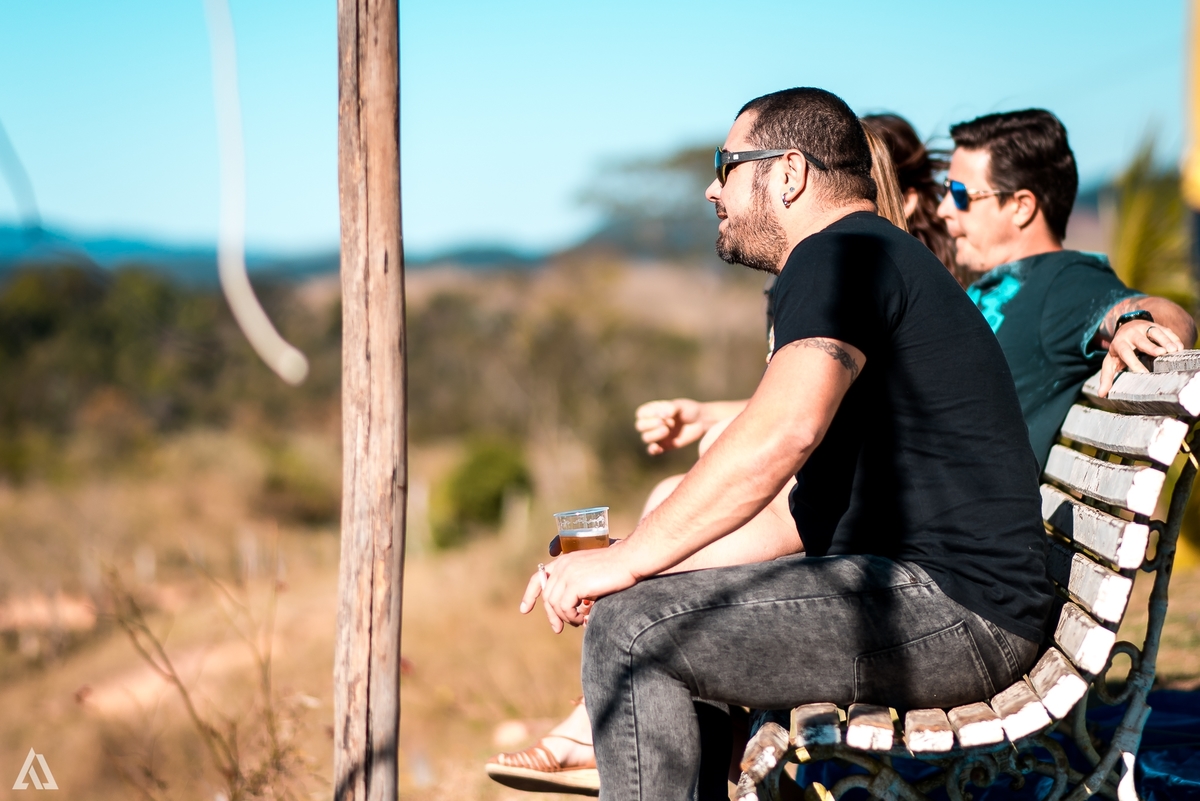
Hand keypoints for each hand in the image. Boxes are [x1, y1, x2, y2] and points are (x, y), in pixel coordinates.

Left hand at [519, 548, 637, 632]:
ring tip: (580, 620)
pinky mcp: (575, 584)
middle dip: (552, 615)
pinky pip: (565, 608)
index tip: (524, 610)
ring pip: (555, 605)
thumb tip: (571, 610)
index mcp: (565, 560)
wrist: (630, 560)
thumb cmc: (618, 568)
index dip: (530, 594)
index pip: (539, 577)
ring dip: (566, 617)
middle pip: (547, 596)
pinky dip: (573, 617)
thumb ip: (578, 586)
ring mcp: (568, 574)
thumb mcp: (592, 575)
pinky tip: (584, 617)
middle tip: (558, 629)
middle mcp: (563, 565)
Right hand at [635, 398, 704, 454]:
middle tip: (666, 423)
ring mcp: (657, 435)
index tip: (663, 414)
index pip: (641, 413)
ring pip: (645, 438)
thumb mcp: (681, 405)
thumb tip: (663, 414)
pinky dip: (653, 450)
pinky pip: (652, 451)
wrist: (701, 421)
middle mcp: (652, 423)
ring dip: (654, 435)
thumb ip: (671, 408)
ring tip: (667, 430)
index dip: (648, 414)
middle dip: (650, 425)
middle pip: (640, 426)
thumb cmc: (689, 410)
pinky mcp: (663, 446)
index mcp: (653, 411)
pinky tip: (660, 448)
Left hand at [1098, 320, 1183, 396]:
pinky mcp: (1156, 326)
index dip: (1134, 363)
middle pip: (1141, 340)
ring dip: (1165, 340)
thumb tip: (1101, 394)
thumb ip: (1106, 377)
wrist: (1126, 327)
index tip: (1144, 373)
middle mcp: (1131, 334)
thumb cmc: (1119, 350)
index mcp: (1119, 344)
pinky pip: (1166, 330)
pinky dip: (1173, 338)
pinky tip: (1179, 347)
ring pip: (1155, 332)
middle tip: (1162, 353)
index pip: (1126, 353)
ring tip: (1174, 350)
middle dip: (1151, 346)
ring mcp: (1144, 328)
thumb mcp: (1110, 361)